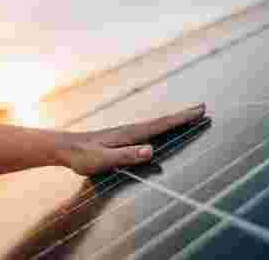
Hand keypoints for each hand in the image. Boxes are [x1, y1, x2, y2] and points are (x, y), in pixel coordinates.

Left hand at [56, 104, 205, 175]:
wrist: (65, 148)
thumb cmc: (83, 156)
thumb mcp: (103, 160)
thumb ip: (126, 156)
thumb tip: (151, 150)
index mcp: (130, 134)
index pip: (161, 125)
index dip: (181, 119)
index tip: (198, 111)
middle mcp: (132, 130)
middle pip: (163, 121)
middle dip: (183, 115)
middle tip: (202, 108)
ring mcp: (128, 132)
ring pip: (157, 124)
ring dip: (175, 119)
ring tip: (189, 116)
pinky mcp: (124, 137)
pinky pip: (149, 130)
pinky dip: (162, 126)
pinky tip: (162, 129)